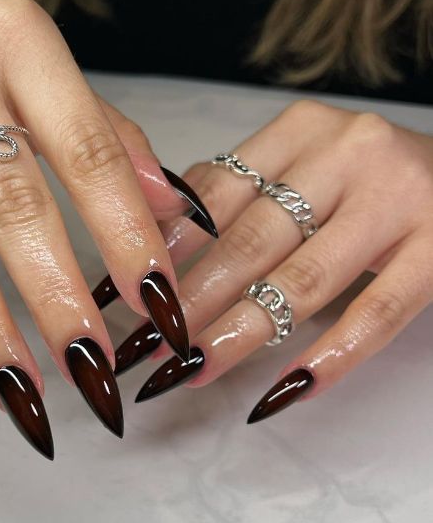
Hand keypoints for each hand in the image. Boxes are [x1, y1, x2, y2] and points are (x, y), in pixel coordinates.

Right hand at [0, 0, 211, 451]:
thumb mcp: (39, 77)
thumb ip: (108, 138)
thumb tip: (176, 212)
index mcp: (18, 38)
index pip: (88, 152)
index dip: (128, 236)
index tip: (159, 309)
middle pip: (12, 201)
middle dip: (58, 298)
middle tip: (92, 370)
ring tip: (22, 391)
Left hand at [108, 100, 432, 420]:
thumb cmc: (371, 181)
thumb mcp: (305, 167)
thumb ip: (242, 193)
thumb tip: (156, 246)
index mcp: (301, 130)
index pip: (212, 196)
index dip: (163, 252)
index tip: (124, 299)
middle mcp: (347, 153)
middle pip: (250, 240)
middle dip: (191, 301)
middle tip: (145, 350)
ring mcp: (398, 198)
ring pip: (302, 278)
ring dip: (240, 332)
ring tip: (193, 370)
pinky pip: (376, 312)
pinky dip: (328, 356)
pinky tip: (284, 392)